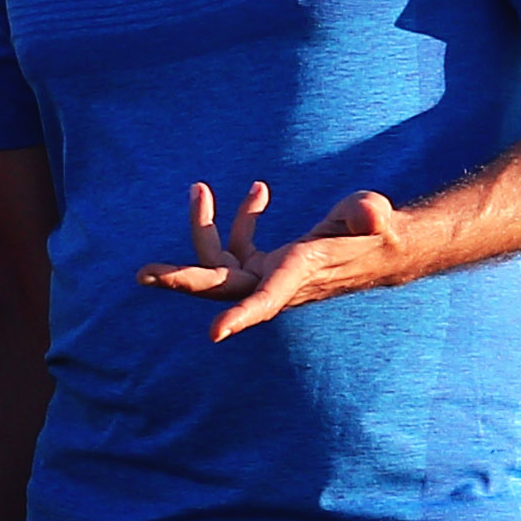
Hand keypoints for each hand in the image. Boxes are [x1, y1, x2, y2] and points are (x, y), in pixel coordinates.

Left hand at [137, 178, 415, 340]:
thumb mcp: (375, 216)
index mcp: (298, 276)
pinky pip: (236, 244)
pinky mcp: (264, 264)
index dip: (242, 315)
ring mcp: (265, 275)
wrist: (378, 247)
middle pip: (221, 287)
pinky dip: (241, 219)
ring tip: (198, 189)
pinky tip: (258, 191)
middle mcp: (275, 282)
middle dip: (182, 280)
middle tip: (143, 274)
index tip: (214, 332)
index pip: (267, 299)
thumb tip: (369, 214)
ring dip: (203, 226)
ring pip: (218, 261)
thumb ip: (370, 214)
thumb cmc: (378, 232)